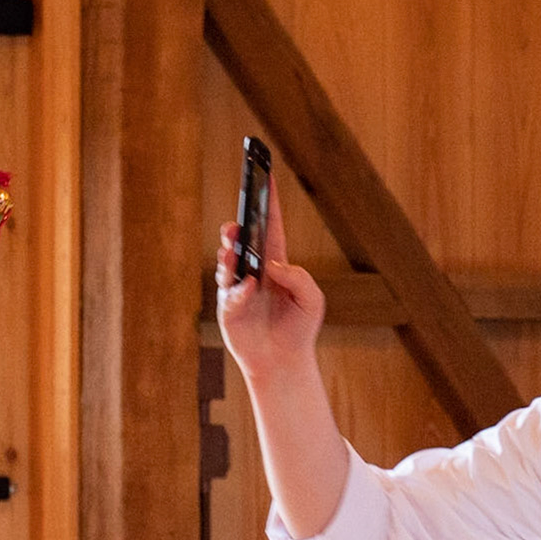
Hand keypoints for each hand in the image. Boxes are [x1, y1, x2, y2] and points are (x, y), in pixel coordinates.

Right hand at [215, 180, 324, 382]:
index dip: (268, 202)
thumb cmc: (299, 329)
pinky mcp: (229, 312)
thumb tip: (272, 266)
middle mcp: (254, 273)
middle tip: (235, 224)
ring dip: (229, 255)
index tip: (265, 177)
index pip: (270, 227)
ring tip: (232, 249)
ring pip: (228, 265)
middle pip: (242, 243)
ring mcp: (238, 291)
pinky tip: (248, 287)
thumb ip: (298, 278)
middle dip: (235, 230)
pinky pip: (230, 296)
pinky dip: (238, 291)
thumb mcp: (312, 300)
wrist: (284, 363)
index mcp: (276, 265)